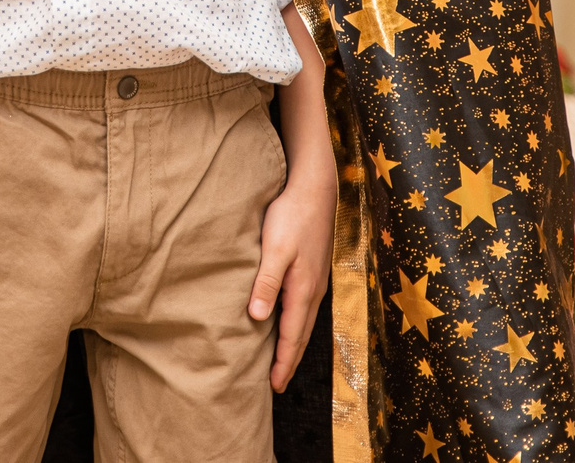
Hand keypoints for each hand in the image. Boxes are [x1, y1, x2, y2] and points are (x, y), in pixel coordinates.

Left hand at [249, 153, 335, 391]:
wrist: (315, 188)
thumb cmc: (291, 216)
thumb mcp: (274, 248)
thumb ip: (266, 282)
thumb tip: (258, 318)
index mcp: (303, 289)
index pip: (291, 336)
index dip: (282, 362)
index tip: (274, 386)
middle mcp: (313, 290)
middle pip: (301, 334)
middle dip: (289, 360)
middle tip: (278, 384)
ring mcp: (316, 280)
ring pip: (304, 322)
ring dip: (293, 344)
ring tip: (283, 361)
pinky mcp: (314, 270)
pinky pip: (305, 308)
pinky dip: (297, 324)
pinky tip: (289, 323)